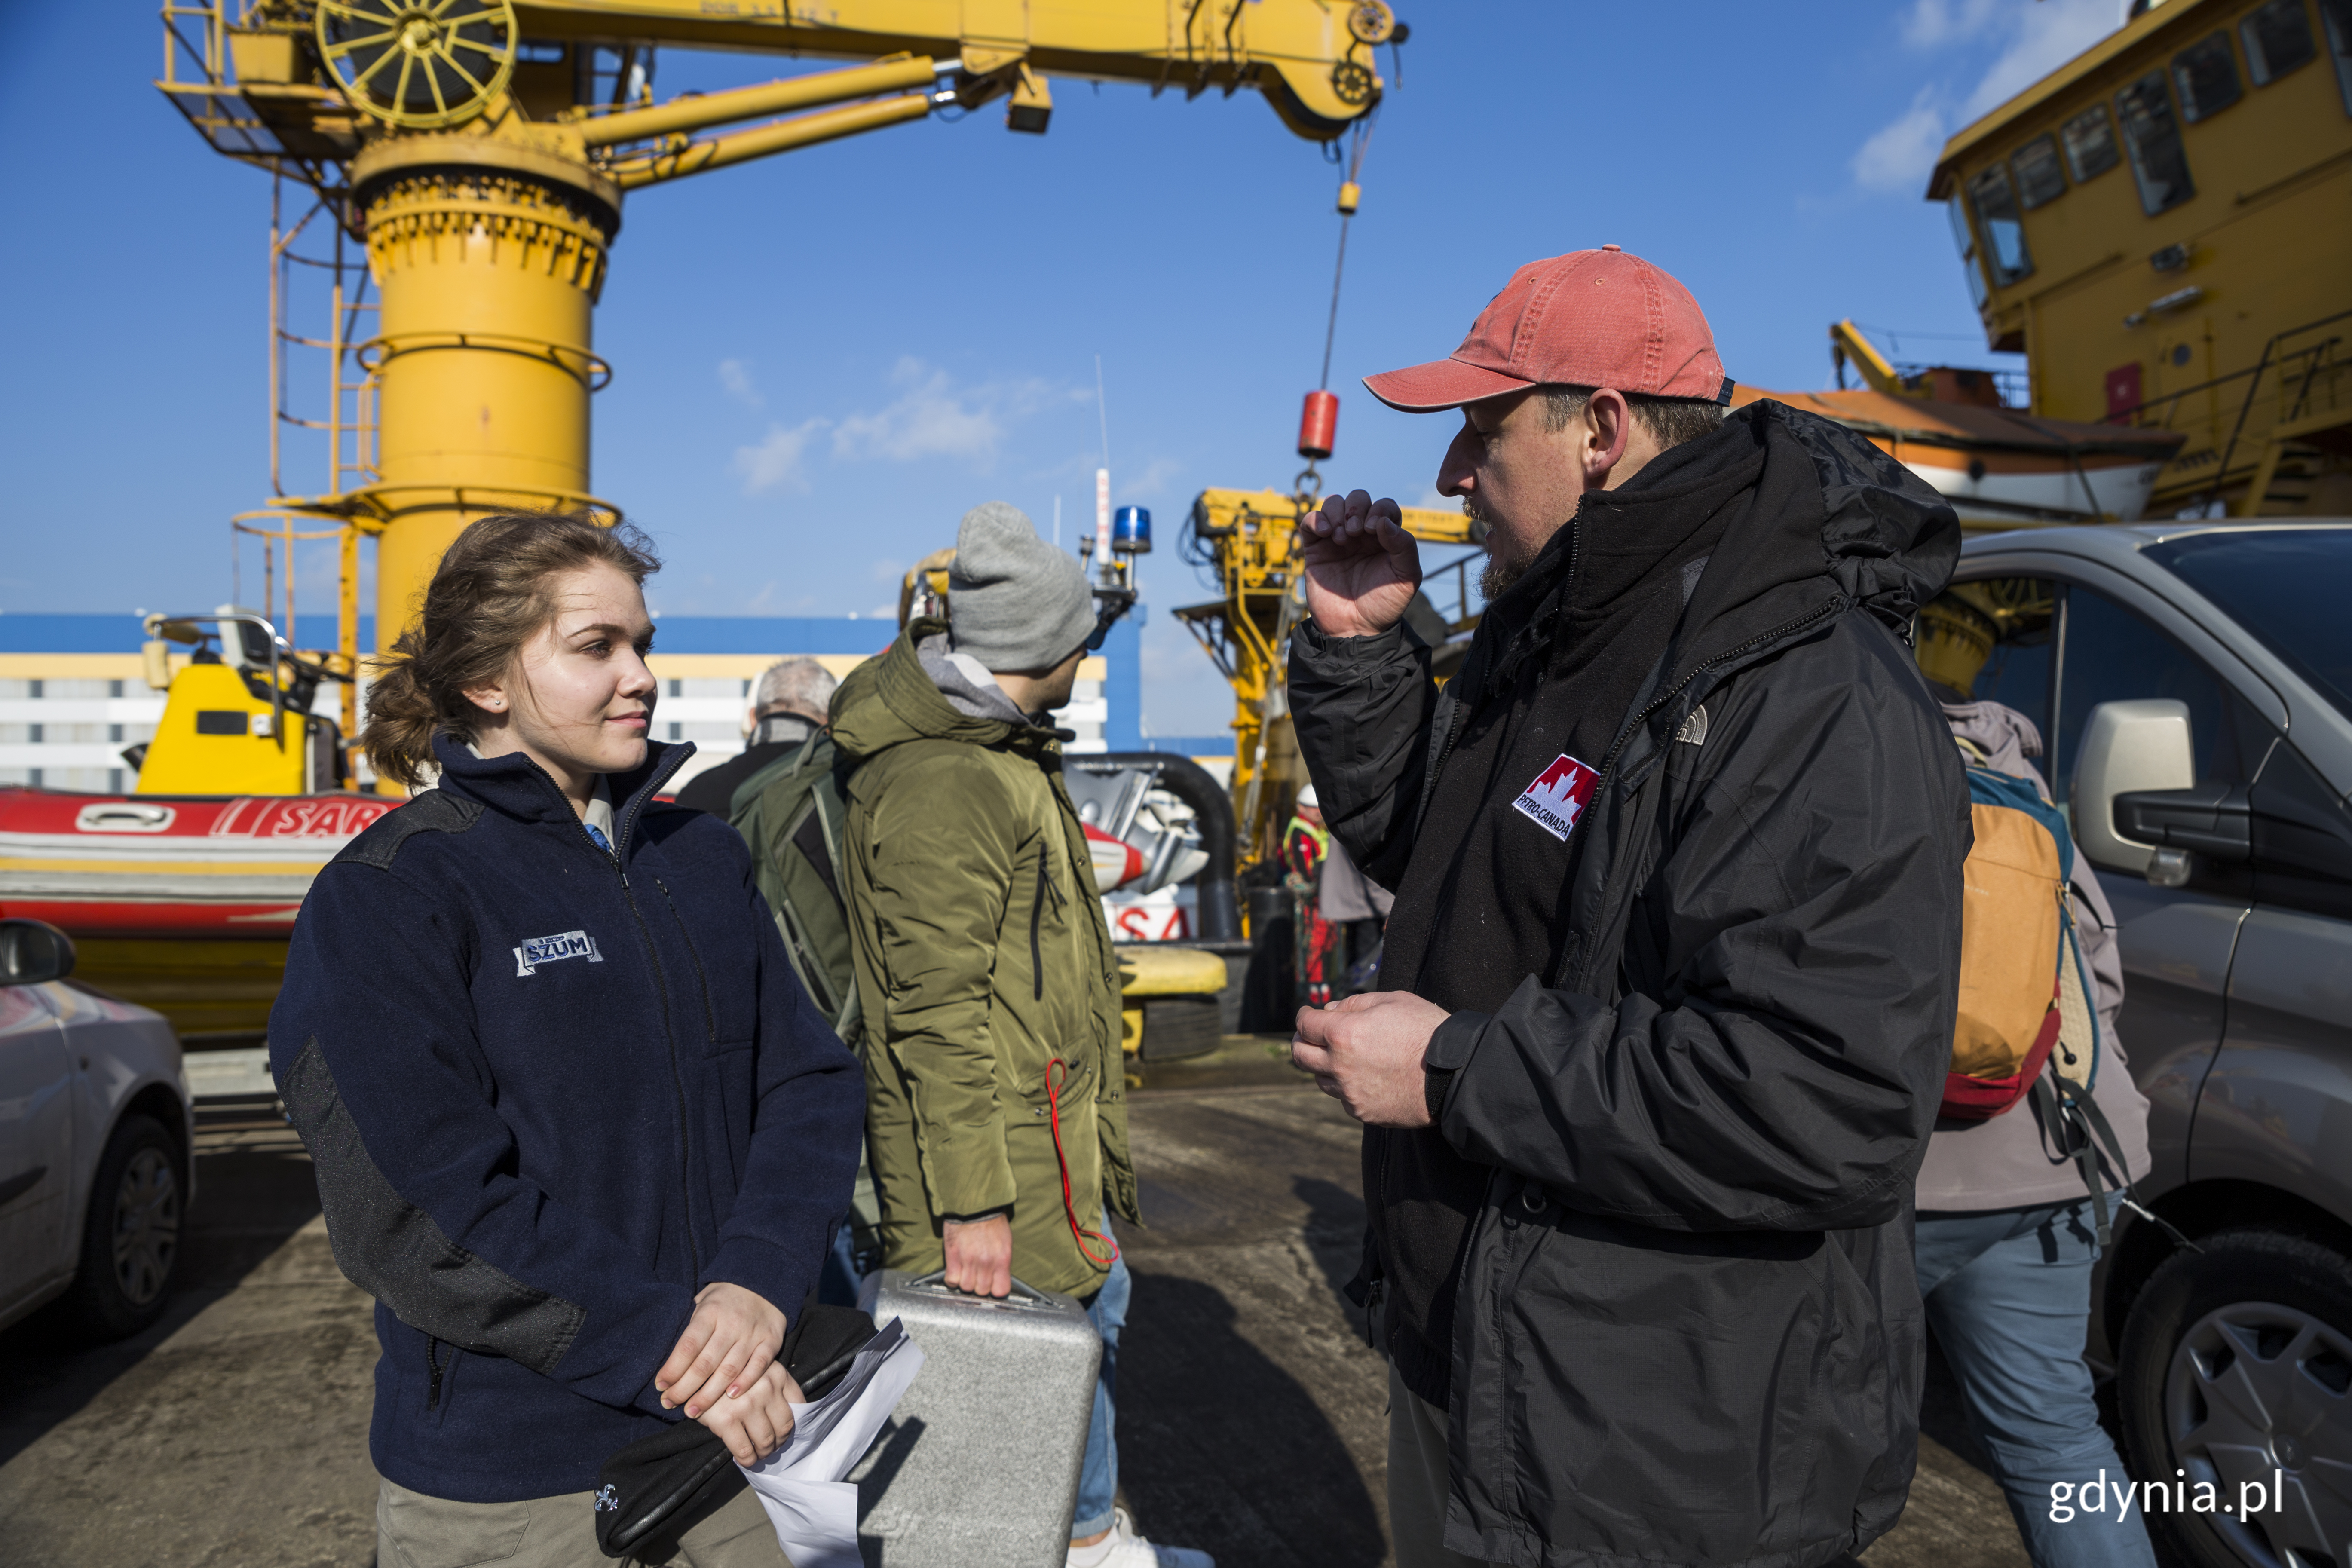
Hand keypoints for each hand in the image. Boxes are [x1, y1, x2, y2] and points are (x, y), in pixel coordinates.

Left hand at [656, 1282, 785, 1419]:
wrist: (762, 1284)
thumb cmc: (723, 1300)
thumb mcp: (702, 1303)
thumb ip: (690, 1329)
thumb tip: (668, 1362)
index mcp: (710, 1312)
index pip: (688, 1346)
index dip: (672, 1369)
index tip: (660, 1386)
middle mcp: (731, 1323)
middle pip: (705, 1363)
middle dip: (685, 1388)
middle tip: (671, 1403)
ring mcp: (752, 1334)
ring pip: (729, 1370)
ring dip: (709, 1394)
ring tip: (693, 1411)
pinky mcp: (771, 1341)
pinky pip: (759, 1366)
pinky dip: (745, 1382)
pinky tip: (730, 1397)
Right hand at [695, 1356, 807, 1466]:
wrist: (691, 1373)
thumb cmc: (727, 1374)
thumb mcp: (756, 1369)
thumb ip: (773, 1385)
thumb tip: (789, 1416)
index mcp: (777, 1374)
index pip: (799, 1404)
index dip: (794, 1423)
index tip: (785, 1432)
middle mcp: (766, 1388)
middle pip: (785, 1425)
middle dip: (779, 1441)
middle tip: (771, 1446)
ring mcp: (747, 1405)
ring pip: (766, 1440)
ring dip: (764, 1453)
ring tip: (759, 1454)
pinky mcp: (726, 1420)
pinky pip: (745, 1450)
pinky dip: (748, 1460)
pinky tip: (745, 1460)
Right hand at [941, 1212, 1012, 1297]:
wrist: (974, 1204)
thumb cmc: (991, 1221)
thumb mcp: (1005, 1242)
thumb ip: (1001, 1262)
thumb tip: (998, 1278)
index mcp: (1003, 1259)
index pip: (1000, 1291)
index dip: (994, 1290)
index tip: (991, 1286)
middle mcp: (987, 1262)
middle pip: (981, 1291)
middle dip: (979, 1286)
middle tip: (977, 1276)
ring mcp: (969, 1260)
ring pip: (966, 1287)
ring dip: (965, 1282)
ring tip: (966, 1272)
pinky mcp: (953, 1256)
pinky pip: (952, 1280)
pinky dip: (952, 1279)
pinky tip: (955, 1271)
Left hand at [1291, 991, 1450, 1126]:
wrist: (1454, 1074)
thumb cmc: (1426, 1031)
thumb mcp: (1392, 1001)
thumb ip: (1355, 1004)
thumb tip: (1329, 1010)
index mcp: (1343, 1034)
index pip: (1305, 1025)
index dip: (1304, 1016)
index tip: (1308, 1014)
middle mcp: (1340, 1066)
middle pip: (1301, 1056)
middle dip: (1302, 1042)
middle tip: (1310, 1036)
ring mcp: (1351, 1093)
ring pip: (1320, 1079)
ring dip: (1323, 1066)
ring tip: (1340, 1056)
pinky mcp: (1364, 1112)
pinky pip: (1344, 1098)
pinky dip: (1346, 1086)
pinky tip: (1363, 1077)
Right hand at [1297, 490, 1421, 638]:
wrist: (1355, 628)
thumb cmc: (1384, 604)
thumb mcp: (1406, 577)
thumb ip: (1405, 546)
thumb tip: (1383, 521)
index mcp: (1386, 537)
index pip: (1384, 506)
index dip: (1379, 510)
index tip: (1374, 530)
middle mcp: (1361, 534)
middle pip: (1358, 498)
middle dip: (1356, 508)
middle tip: (1355, 533)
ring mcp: (1337, 539)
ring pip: (1334, 503)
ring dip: (1337, 512)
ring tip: (1340, 538)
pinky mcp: (1315, 549)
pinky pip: (1310, 521)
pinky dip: (1316, 519)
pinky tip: (1326, 534)